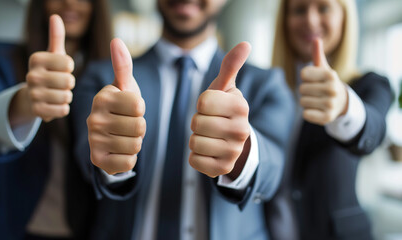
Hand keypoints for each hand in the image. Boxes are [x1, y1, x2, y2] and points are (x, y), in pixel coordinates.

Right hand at [25, 14, 74, 121]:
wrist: (31, 97)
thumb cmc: (49, 72)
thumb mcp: (53, 54)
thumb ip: (56, 37)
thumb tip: (55, 16)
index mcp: (36, 59)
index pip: (69, 63)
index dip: (69, 68)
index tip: (60, 69)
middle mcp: (31, 76)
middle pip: (69, 80)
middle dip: (69, 83)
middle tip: (60, 84)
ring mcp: (33, 94)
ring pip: (67, 96)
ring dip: (66, 96)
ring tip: (56, 93)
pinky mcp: (37, 111)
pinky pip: (63, 110)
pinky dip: (63, 108)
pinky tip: (54, 104)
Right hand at [87, 38, 144, 174]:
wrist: (109, 135)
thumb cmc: (121, 107)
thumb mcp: (124, 86)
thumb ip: (123, 65)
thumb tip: (116, 40)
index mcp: (101, 98)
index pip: (139, 106)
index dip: (140, 109)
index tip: (129, 108)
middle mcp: (93, 119)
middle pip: (139, 127)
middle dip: (139, 127)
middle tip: (127, 124)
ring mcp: (93, 140)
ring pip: (135, 145)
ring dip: (135, 142)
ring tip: (124, 135)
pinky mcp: (97, 160)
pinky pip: (129, 162)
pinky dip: (130, 157)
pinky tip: (119, 150)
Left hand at [189, 42, 251, 178]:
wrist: (234, 141)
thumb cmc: (223, 109)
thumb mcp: (226, 87)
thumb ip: (230, 66)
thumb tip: (245, 43)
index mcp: (241, 107)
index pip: (202, 102)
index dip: (201, 103)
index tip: (212, 107)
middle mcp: (242, 131)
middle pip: (196, 123)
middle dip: (197, 122)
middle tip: (209, 123)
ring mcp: (234, 152)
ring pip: (193, 143)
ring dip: (196, 139)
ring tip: (209, 136)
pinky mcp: (223, 169)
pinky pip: (193, 161)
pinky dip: (196, 156)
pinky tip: (208, 151)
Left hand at [299, 38, 347, 124]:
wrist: (341, 103)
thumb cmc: (326, 83)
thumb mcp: (323, 69)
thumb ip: (317, 55)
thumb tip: (316, 39)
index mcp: (331, 74)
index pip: (303, 74)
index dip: (306, 78)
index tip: (315, 80)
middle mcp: (332, 89)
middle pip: (301, 89)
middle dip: (306, 91)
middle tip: (316, 92)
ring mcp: (330, 104)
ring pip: (302, 102)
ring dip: (306, 102)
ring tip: (317, 100)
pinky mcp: (327, 117)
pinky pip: (306, 114)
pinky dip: (308, 113)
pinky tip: (317, 110)